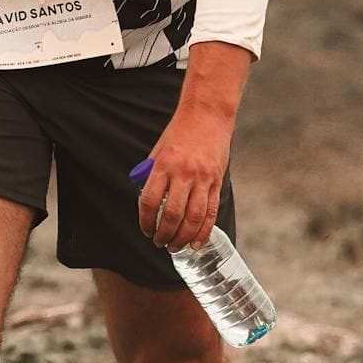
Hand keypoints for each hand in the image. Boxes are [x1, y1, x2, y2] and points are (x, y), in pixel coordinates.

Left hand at [136, 99, 234, 251]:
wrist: (207, 115)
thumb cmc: (179, 133)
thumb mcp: (159, 150)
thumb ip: (152, 175)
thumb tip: (147, 202)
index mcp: (164, 165)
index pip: (150, 201)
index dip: (145, 221)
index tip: (145, 230)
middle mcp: (183, 173)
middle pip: (172, 214)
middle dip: (164, 235)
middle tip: (160, 243)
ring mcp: (202, 178)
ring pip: (193, 217)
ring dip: (183, 238)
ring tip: (175, 246)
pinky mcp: (216, 181)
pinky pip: (210, 212)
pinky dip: (203, 231)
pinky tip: (196, 243)